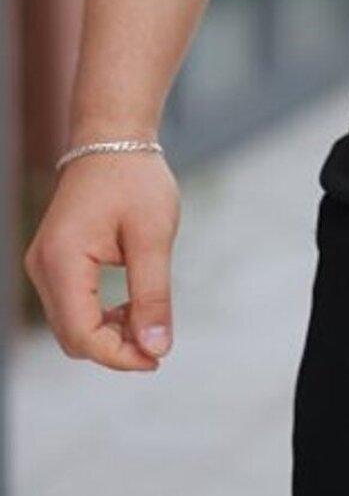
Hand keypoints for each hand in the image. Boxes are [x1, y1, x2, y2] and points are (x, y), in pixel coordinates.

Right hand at [23, 152, 181, 371]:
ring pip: (70, 326)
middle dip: (114, 349)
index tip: (158, 358)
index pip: (82, 334)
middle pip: (72, 336)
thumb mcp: (154, 236)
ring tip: (147, 322)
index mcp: (62, 261)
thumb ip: (153, 295)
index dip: (119, 356)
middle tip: (158, 344)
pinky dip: (99, 317)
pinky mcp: (53, 262)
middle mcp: (42, 267)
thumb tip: (158, 349)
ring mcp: (44, 265)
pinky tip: (130, 307)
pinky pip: (71, 306)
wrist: (113, 137)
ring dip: (107, 334)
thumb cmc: (135, 180)